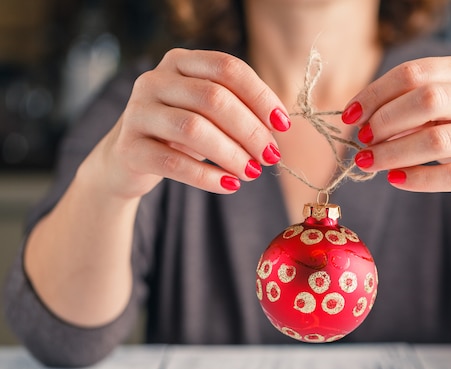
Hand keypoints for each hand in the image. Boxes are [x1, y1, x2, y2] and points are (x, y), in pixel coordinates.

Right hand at [84, 48, 290, 199]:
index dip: (260, 96)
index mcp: (180, 62)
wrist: (128, 158)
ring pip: (193, 129)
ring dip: (231, 154)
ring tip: (252, 173)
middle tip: (270, 156)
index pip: (228, 68)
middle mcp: (155, 80)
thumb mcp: (207, 112)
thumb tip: (278, 129)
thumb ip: (238, 109)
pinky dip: (207, 177)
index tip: (283, 125)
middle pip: (213, 98)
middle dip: (250, 130)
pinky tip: (229, 185)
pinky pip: (173, 164)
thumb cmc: (179, 132)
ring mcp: (137, 112)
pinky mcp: (129, 148)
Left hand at [343, 56, 450, 207]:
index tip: (350, 115)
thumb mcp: (441, 109)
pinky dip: (417, 179)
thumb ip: (405, 105)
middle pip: (428, 100)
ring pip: (438, 140)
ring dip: (394, 153)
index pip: (415, 72)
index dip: (376, 93)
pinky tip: (394, 179)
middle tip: (362, 139)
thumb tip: (357, 118)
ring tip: (368, 162)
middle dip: (386, 120)